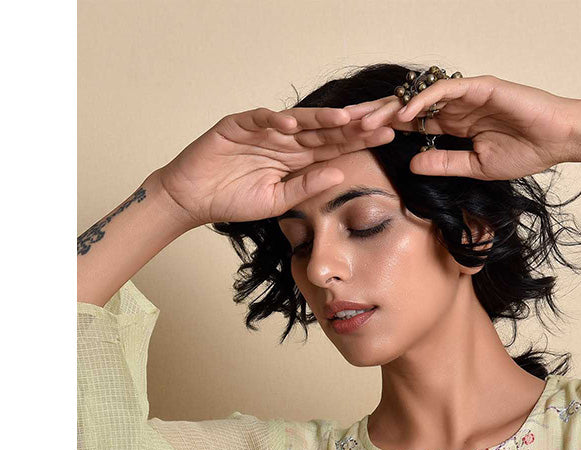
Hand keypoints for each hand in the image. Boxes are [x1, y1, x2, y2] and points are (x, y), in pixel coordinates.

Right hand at [153, 107, 396, 227]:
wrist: (194, 199)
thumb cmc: (234, 200)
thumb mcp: (278, 201)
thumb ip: (306, 186)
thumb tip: (338, 173)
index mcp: (297, 158)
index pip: (334, 146)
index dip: (358, 141)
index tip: (385, 138)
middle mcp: (284, 140)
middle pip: (323, 128)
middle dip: (350, 124)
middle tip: (379, 119)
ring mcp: (262, 130)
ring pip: (296, 119)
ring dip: (320, 118)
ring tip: (344, 118)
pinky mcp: (237, 125)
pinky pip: (258, 119)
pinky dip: (273, 121)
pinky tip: (291, 125)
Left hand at [342, 74, 580, 180]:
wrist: (558, 140)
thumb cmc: (525, 152)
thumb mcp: (476, 167)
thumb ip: (444, 164)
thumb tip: (412, 165)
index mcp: (453, 125)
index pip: (410, 125)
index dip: (384, 132)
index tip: (358, 144)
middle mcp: (454, 106)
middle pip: (406, 108)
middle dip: (376, 116)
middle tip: (345, 126)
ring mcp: (465, 94)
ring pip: (419, 97)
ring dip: (391, 109)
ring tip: (366, 122)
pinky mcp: (479, 87)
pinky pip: (444, 91)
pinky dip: (423, 101)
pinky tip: (403, 115)